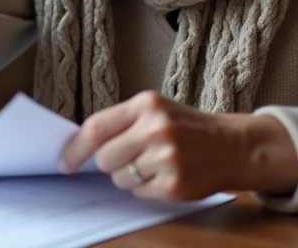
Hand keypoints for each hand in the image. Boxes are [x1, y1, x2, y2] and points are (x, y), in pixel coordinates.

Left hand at [58, 91, 297, 200]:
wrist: (233, 145)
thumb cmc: (188, 128)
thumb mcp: (157, 110)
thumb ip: (122, 123)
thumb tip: (80, 146)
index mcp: (147, 104)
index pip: (96, 128)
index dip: (74, 148)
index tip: (64, 161)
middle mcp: (156, 128)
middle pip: (104, 158)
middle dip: (111, 163)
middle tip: (132, 156)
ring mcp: (166, 158)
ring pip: (120, 178)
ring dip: (130, 176)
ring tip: (155, 164)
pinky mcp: (175, 184)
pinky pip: (140, 193)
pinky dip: (147, 188)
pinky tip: (167, 176)